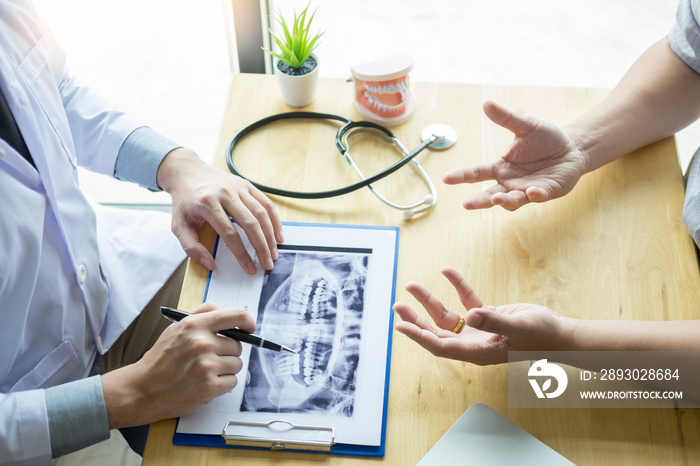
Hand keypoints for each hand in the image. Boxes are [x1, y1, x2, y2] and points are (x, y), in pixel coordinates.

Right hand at [101, 302, 255, 427]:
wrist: (143, 389)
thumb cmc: (160, 359)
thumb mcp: (176, 328)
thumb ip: (203, 315)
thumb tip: (229, 314)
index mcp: (195, 325)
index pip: (235, 316)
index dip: (247, 321)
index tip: (250, 327)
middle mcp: (202, 343)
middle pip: (237, 345)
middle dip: (228, 352)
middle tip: (210, 358)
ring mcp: (206, 365)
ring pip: (237, 364)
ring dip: (225, 369)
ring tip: (205, 371)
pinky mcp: (209, 386)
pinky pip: (232, 381)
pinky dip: (223, 384)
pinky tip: (205, 383)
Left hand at [157, 148, 283, 272]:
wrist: (187, 172)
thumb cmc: (184, 201)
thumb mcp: (178, 225)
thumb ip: (191, 247)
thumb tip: (210, 264)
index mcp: (207, 204)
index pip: (230, 234)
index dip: (242, 254)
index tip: (250, 268)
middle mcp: (225, 194)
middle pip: (250, 224)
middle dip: (261, 247)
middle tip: (268, 264)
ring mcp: (238, 188)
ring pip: (261, 214)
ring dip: (270, 236)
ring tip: (274, 253)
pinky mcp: (246, 185)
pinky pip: (266, 203)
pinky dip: (275, 220)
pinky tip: (278, 234)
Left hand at [392, 267, 570, 364]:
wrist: (560, 335)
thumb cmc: (542, 335)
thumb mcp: (519, 326)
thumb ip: (494, 320)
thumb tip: (471, 316)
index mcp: (478, 352)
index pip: (441, 346)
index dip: (419, 336)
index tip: (400, 326)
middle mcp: (474, 343)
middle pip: (436, 333)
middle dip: (416, 320)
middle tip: (397, 306)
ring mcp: (479, 331)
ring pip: (447, 318)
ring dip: (430, 302)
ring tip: (412, 286)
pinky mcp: (487, 318)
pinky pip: (466, 302)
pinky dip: (457, 287)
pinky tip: (447, 271)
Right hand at [443, 101, 586, 210]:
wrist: (572, 149)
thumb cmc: (546, 139)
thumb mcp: (526, 126)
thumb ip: (506, 118)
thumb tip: (487, 103)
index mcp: (501, 167)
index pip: (478, 173)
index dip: (462, 176)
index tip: (446, 179)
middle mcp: (510, 182)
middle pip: (490, 195)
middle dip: (479, 201)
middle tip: (466, 204)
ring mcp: (527, 190)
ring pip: (512, 201)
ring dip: (505, 201)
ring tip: (498, 199)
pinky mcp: (546, 193)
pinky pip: (538, 197)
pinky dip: (534, 195)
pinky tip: (532, 191)